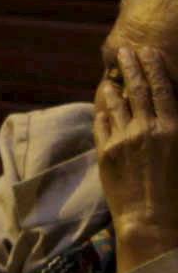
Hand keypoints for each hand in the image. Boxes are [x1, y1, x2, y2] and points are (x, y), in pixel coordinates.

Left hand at [95, 42, 177, 269]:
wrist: (151, 221)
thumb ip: (174, 129)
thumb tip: (168, 113)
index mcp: (173, 128)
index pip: (163, 88)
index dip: (154, 67)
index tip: (148, 51)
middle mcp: (147, 128)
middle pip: (138, 89)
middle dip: (131, 67)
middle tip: (124, 51)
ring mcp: (124, 140)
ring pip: (116, 105)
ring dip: (114, 88)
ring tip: (111, 77)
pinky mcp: (106, 154)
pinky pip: (102, 126)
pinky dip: (103, 113)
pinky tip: (102, 107)